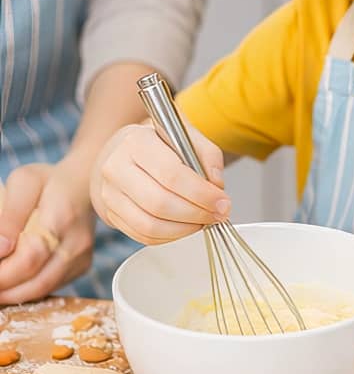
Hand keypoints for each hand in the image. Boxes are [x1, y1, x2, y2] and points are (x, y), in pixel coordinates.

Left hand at [0, 160, 95, 304]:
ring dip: (14, 293)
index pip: (31, 256)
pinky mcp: (82, 266)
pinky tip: (14, 279)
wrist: (84, 184)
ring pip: (44, 289)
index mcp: (62, 217)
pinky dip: (28, 289)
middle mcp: (77, 242)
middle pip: (38, 282)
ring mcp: (82, 256)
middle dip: (5, 290)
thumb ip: (10, 214)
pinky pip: (51, 286)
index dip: (4, 273)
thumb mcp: (23, 181)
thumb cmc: (49, 181)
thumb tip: (0, 249)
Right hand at [90, 121, 231, 244]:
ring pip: (150, 225)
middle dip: (196, 214)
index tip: (222, 202)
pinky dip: (170, 237)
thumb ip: (207, 156)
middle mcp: (117, 167)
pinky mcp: (111, 214)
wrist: (122, 153)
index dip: (200, 193)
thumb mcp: (186, 136)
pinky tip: (185, 226)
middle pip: (160, 203)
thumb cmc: (158, 145)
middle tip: (217, 215)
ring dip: (185, 229)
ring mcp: (110, 194)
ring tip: (203, 221)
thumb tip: (216, 185)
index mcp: (137, 142)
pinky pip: (143, 236)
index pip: (171, 174)